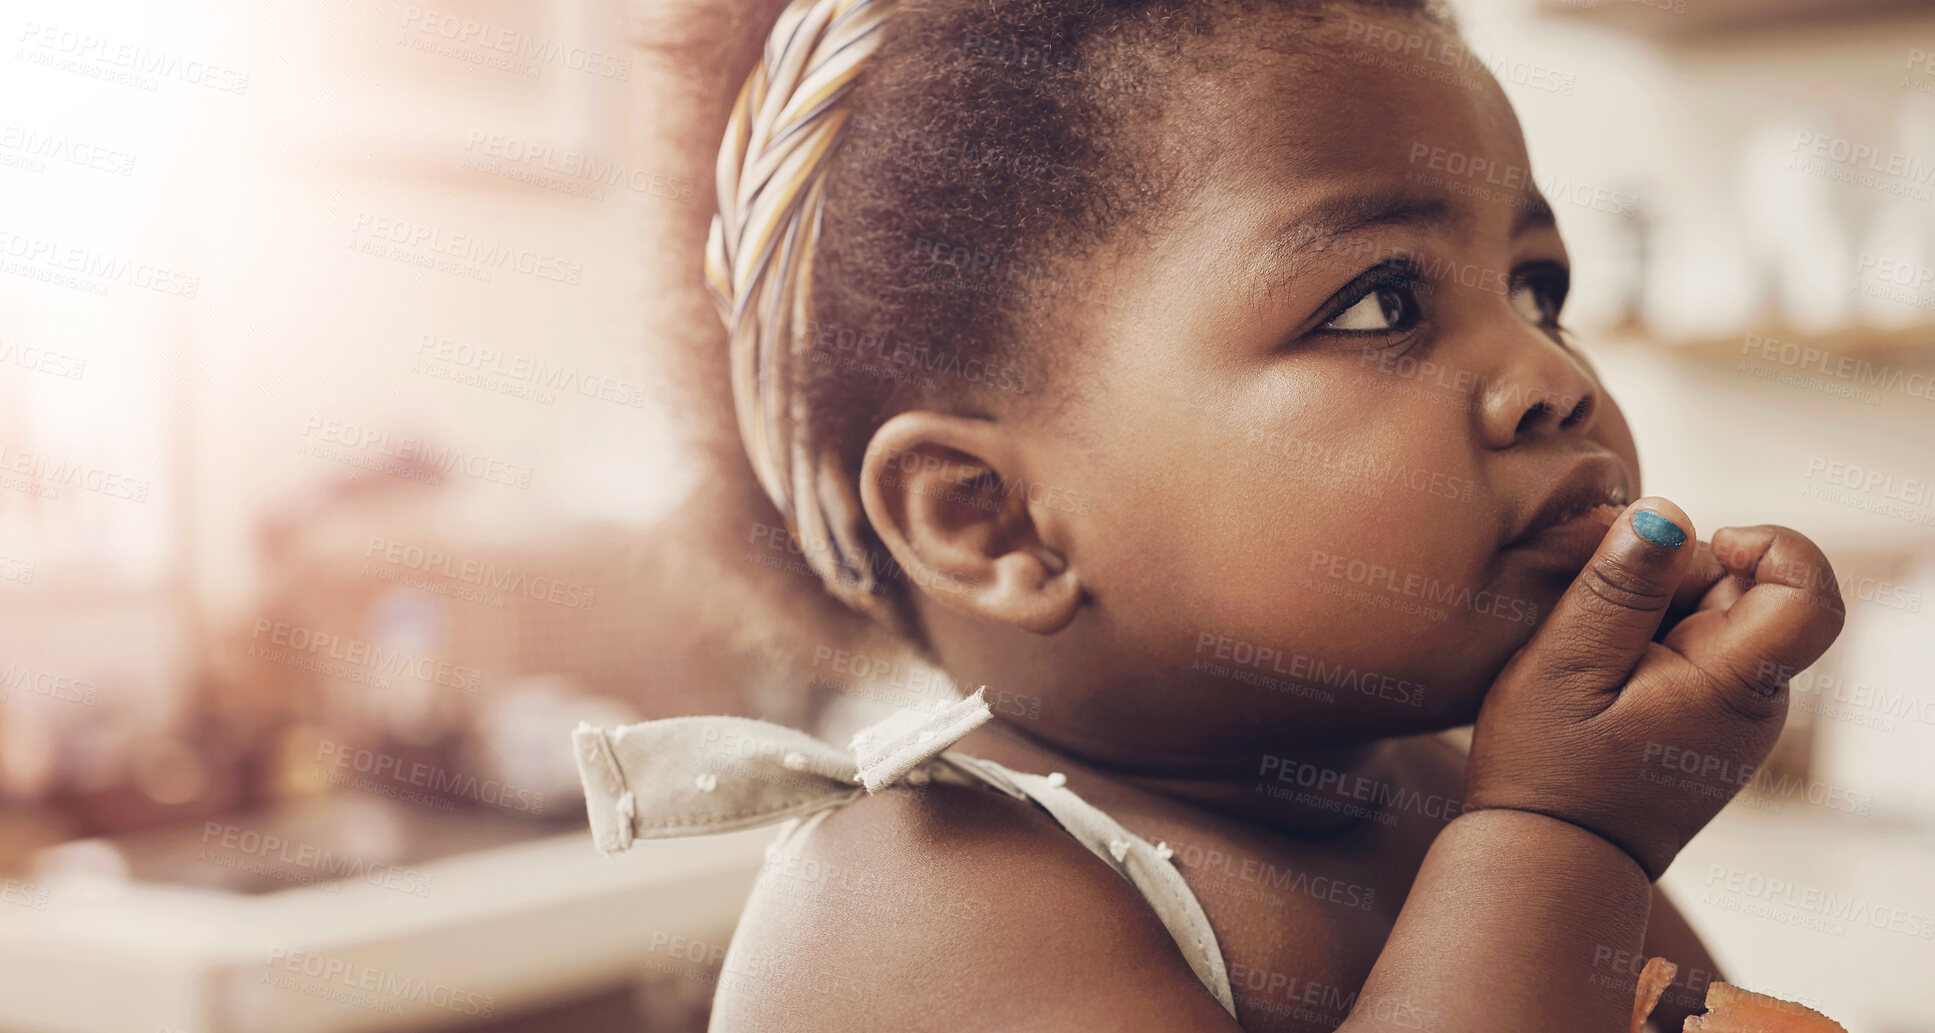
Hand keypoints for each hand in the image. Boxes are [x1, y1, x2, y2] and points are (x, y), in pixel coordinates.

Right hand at [1466, 498, 1845, 878]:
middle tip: (1599, 609)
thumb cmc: (1549, 769)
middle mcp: (1755, 702)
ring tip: (1592, 654)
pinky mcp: (1706, 722)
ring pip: (1716, 616)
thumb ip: (1618, 588)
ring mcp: (1733, 716)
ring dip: (1656, 609)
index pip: (1810, 595)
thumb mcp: (1565, 665)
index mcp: (1734, 686)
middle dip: (1678, 574)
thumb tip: (1668, 513)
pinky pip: (1693, 650)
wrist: (1548, 860)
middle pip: (1748, 591)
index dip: (1772, 544)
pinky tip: (1601, 674)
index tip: (1701, 544)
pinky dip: (1650, 640)